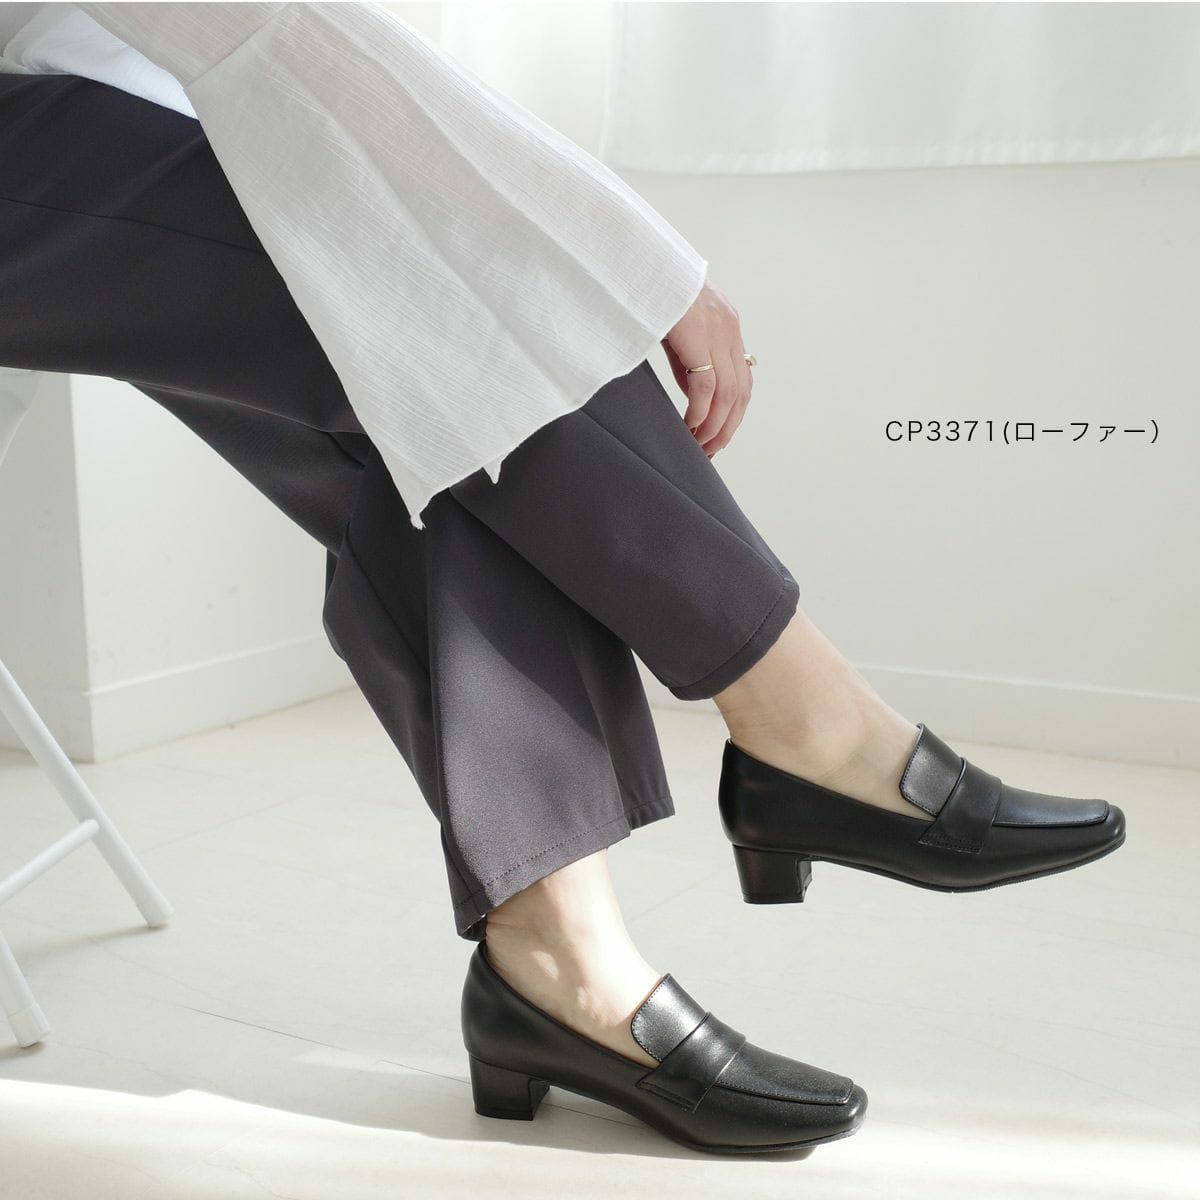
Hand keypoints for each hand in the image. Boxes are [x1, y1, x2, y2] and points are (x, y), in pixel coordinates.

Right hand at [661, 282, 752, 456]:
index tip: (718, 435)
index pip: (742, 379)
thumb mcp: (677, 331)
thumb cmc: (651, 293)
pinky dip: (701, 412)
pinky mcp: (697, 334)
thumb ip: (690, 363)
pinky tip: (691, 427)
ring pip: (728, 393)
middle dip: (728, 427)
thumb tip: (698, 399)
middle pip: (741, 392)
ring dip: (715, 426)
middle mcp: (729, 328)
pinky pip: (708, 385)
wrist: (639, 260)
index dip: (734, 413)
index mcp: (727, 324)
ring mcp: (717, 330)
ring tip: (700, 445)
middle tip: (711, 450)